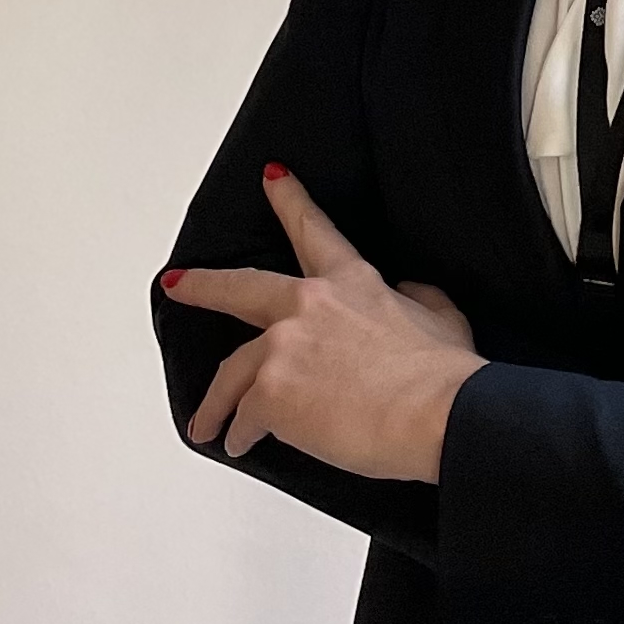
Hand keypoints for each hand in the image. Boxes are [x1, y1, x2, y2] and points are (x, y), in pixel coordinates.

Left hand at [163, 167, 481, 482]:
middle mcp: (309, 305)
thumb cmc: (445, 377)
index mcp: (352, 282)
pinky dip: (240, 434)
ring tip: (206, 422)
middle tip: (178, 284)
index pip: (313, 229)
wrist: (437, 414)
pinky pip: (243, 418)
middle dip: (202, 285)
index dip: (290, 199)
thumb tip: (408, 294)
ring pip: (230, 371)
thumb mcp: (442, 319)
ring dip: (215, 400)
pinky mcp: (270, 393)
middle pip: (240, 288)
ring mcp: (283, 348)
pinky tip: (240, 444)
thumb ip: (417, 299)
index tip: (272, 178)